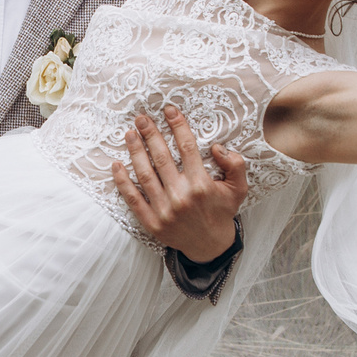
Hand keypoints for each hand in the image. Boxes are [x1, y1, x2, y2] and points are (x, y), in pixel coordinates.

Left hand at [113, 107, 249, 261]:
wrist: (210, 245)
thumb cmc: (222, 212)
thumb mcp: (239, 188)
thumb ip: (235, 165)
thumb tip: (217, 147)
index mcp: (202, 185)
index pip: (187, 147)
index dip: (177, 126)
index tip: (169, 110)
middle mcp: (181, 196)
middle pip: (161, 157)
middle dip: (150, 134)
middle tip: (141, 118)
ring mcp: (164, 210)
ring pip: (145, 174)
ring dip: (135, 151)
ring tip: (129, 134)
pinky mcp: (151, 222)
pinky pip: (133, 198)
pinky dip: (122, 182)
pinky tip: (117, 165)